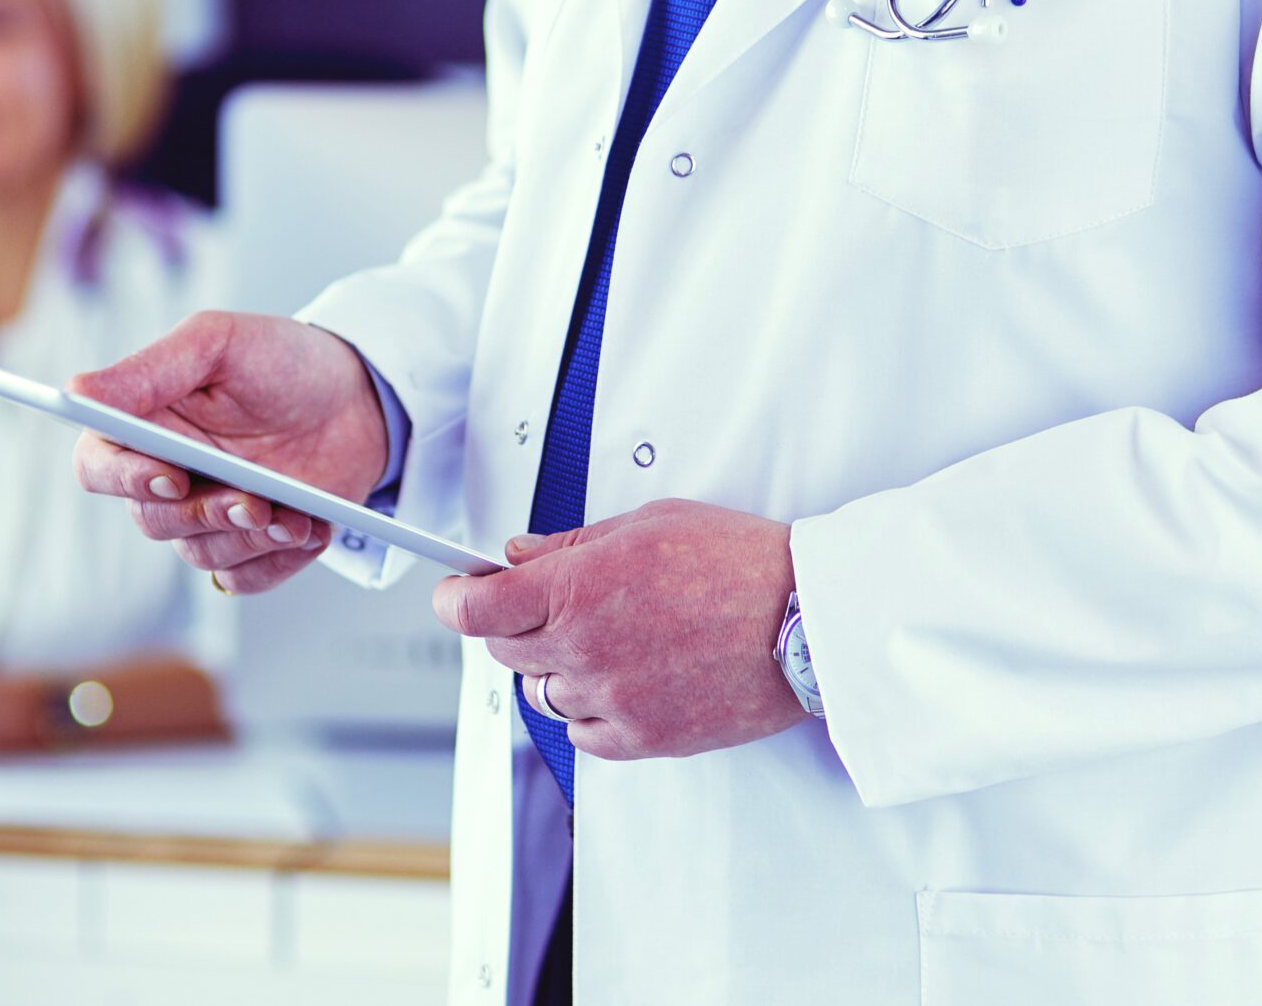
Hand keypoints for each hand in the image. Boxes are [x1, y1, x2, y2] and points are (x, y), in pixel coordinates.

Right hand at [71, 311, 389, 593]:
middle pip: (150, 520)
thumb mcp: (219, 343)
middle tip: (255, 501)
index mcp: (146, 424)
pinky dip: (276, 562)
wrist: (361, 399)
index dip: (123, 478)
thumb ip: (149, 369)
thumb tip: (78, 390)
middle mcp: (169, 475)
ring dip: (248, 539)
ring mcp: (209, 515)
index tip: (171, 476)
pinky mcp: (250, 547)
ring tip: (296, 514)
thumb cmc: (284, 361)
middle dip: (204, 514)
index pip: (97, 465)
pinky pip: (240, 580)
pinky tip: (310, 530)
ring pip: (198, 553)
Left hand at [432, 499, 808, 760]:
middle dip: (512, 627)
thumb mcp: (647, 524)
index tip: (452, 594)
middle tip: (548, 608)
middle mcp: (586, 647)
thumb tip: (518, 555)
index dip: (453, 599)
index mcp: (578, 587)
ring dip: (554, 670)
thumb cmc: (740, 562)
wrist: (809, 619)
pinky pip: (583, 735)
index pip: (477, 608)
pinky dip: (589, 712)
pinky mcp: (644, 737)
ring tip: (604, 642)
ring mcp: (613, 698)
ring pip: (542, 695)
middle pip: (504, 651)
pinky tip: (622, 681)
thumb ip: (572, 544)